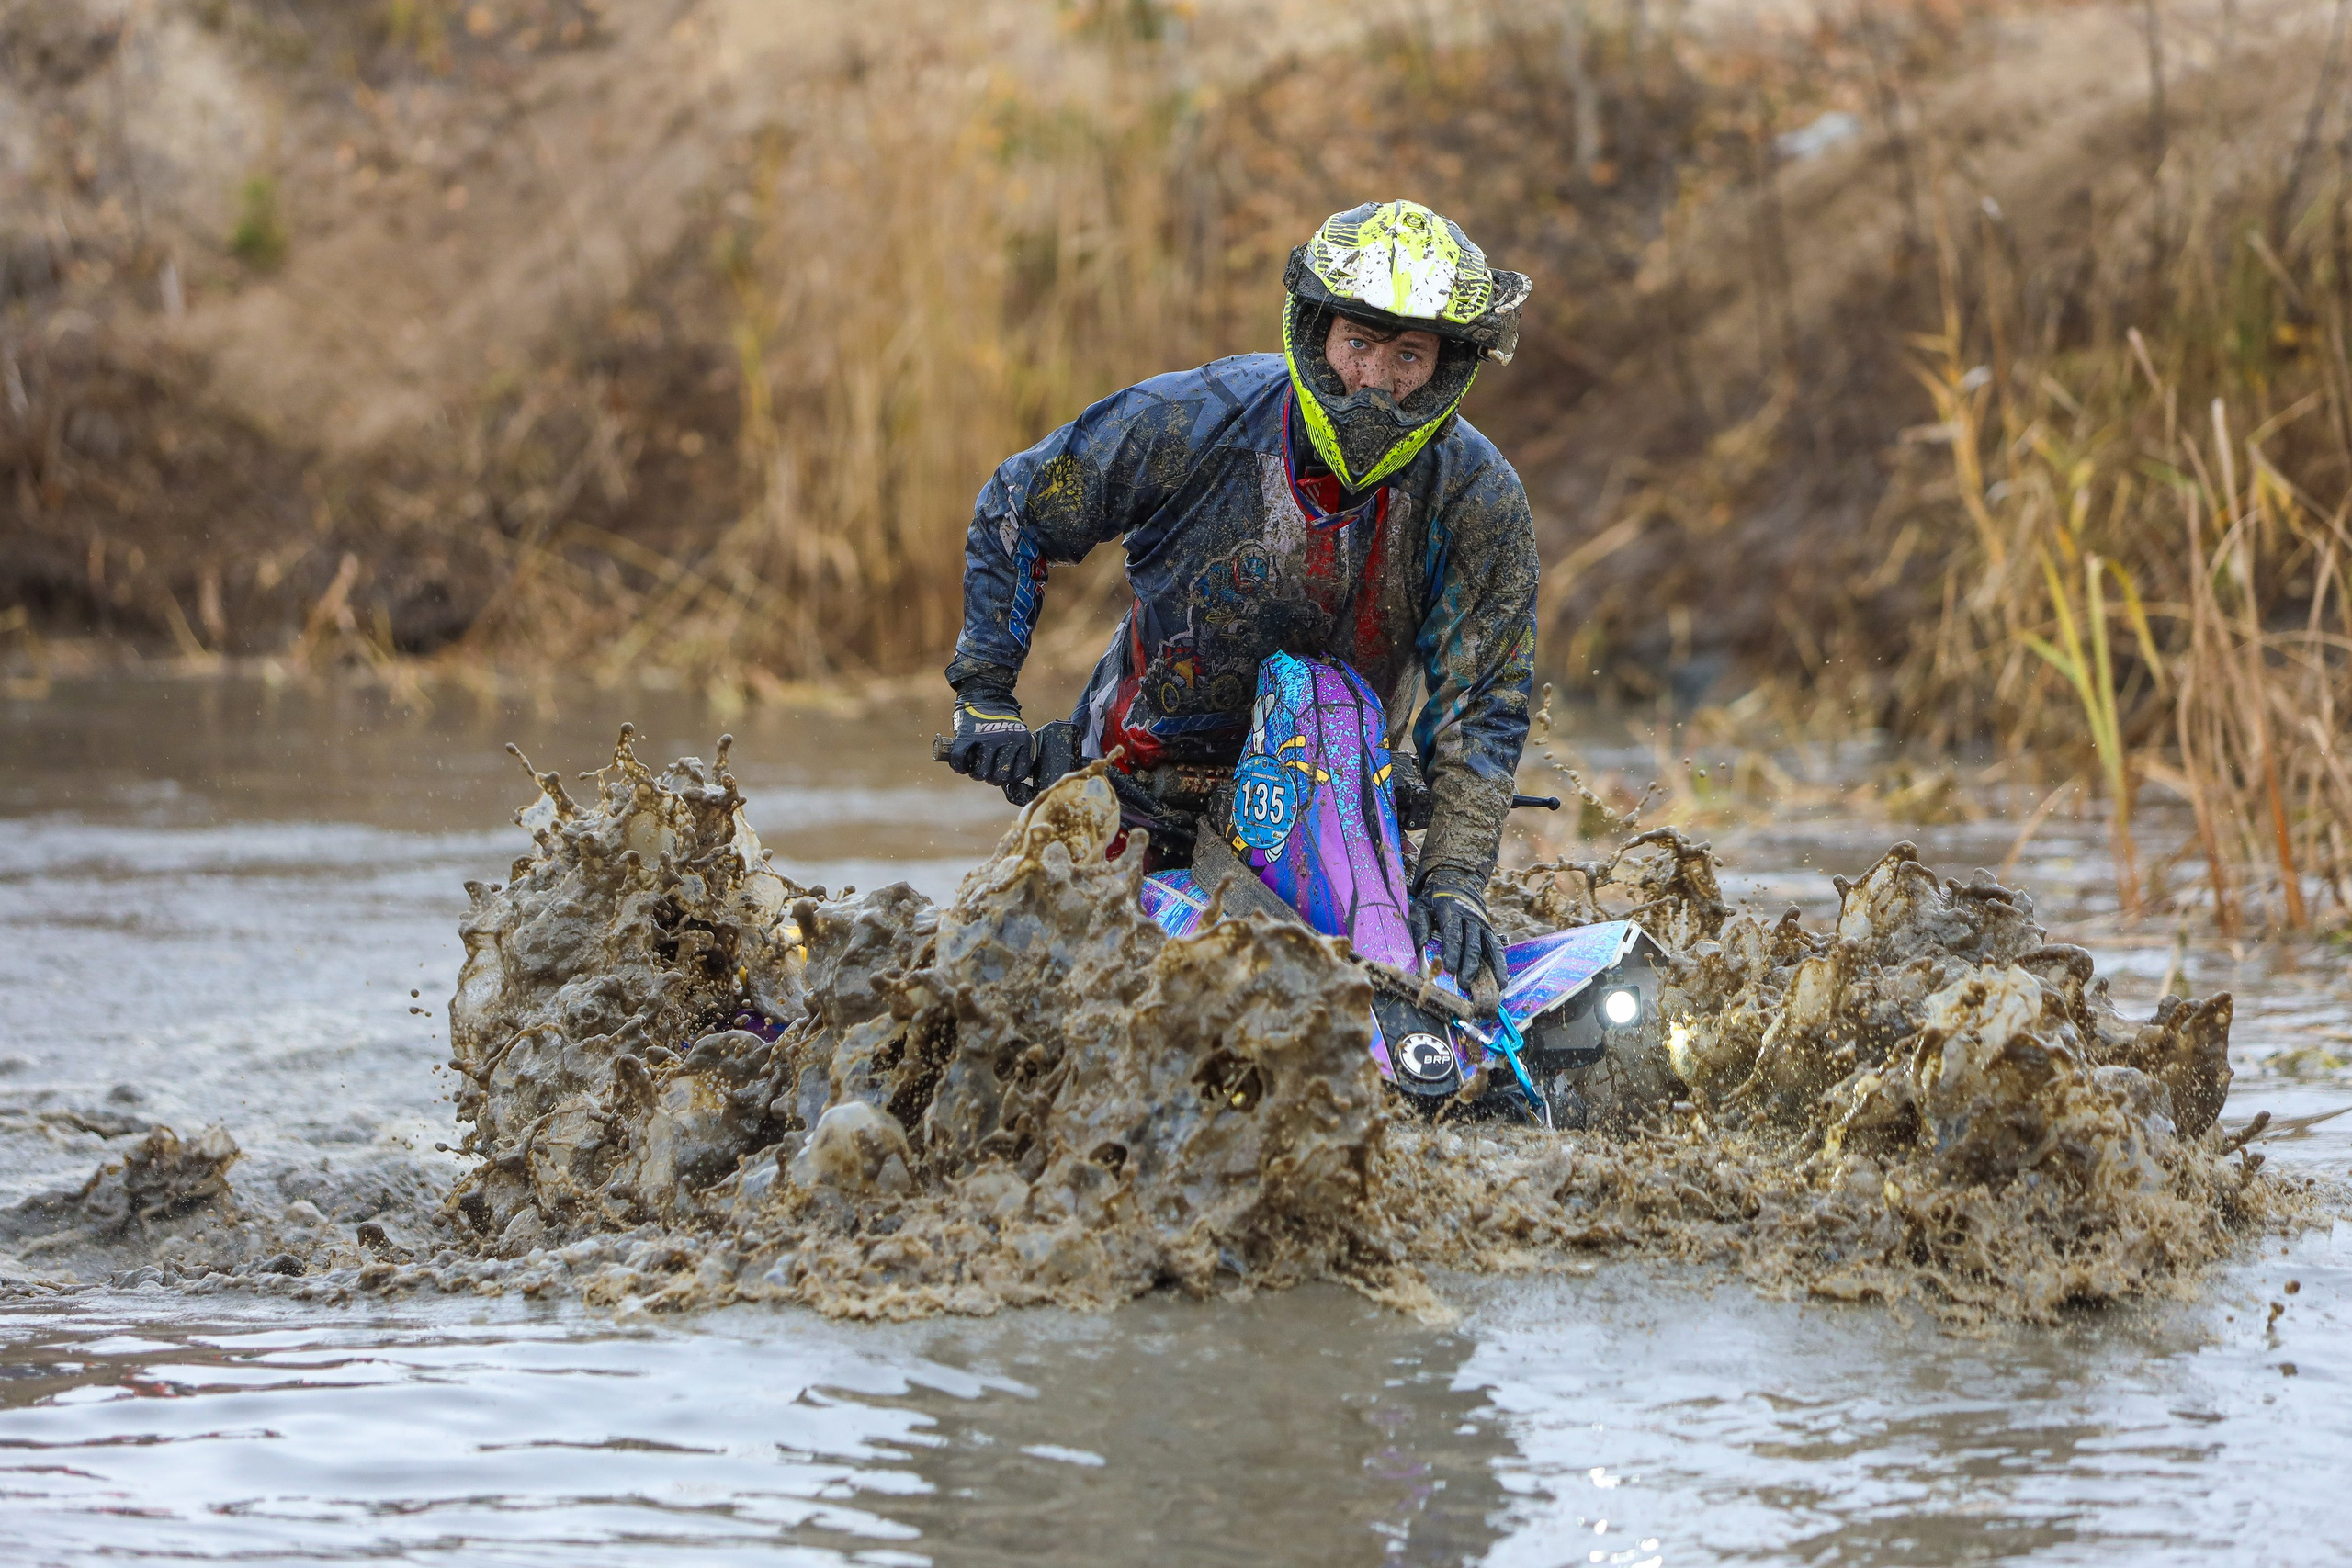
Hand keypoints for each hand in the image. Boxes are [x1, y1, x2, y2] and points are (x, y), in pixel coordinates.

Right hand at [948, 689, 1035, 794]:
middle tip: (988, 774)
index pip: (1018, 774)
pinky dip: (959, 766)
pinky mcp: (967, 735)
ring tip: (975, 771)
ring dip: (976, 775)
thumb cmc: (1001, 720)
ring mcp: (986, 737)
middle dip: (992, 779)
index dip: (1009, 779)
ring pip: (981, 772)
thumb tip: (1009, 780)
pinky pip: (961, 758)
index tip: (1003, 776)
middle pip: (999, 776)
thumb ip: (1014, 753)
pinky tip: (961, 768)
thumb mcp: (1016, 734)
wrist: (986, 694)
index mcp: (1022, 740)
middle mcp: (1006, 739)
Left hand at [1408, 867, 1508, 993]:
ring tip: (1493, 985)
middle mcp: (1470, 917)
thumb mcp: (1421, 906)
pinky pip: (1496, 947)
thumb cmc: (1434, 898)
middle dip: (1468, 964)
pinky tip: (1502, 979)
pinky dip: (1501, 964)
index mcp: (1451, 910)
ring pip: (1488, 946)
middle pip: (1471, 943)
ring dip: (1490, 967)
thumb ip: (1420, 925)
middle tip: (1463, 983)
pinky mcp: (1489, 930)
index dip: (1452, 951)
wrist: (1456, 880)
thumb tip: (1420, 946)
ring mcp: (1482, 924)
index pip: (1453, 933)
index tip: (1450, 969)